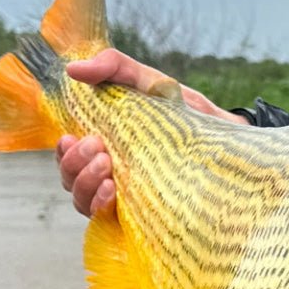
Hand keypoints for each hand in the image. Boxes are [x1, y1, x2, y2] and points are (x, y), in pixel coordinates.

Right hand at [55, 47, 247, 216]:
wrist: (224, 136)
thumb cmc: (184, 112)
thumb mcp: (149, 82)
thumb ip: (113, 67)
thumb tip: (72, 71)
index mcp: (105, 146)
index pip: (68, 157)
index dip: (63, 153)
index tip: (74, 138)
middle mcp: (110, 174)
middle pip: (70, 182)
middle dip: (75, 165)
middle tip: (100, 150)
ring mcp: (126, 197)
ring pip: (83, 203)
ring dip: (86, 186)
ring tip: (108, 172)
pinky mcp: (144, 215)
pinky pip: (107, 221)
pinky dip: (102, 205)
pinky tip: (113, 192)